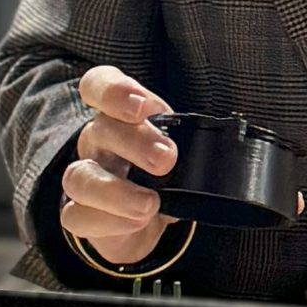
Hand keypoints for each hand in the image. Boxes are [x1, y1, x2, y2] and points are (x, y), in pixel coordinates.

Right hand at [59, 65, 177, 270]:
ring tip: (150, 203)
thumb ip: (195, 139)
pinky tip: (136, 221)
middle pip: (100, 129)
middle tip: (167, 158)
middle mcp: (98, 141)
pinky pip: (78, 216)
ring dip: (116, 190)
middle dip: (135, 142)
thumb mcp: (183, 148)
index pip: (99, 84)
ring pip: (80, 176)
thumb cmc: (164, 173)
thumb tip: (228, 142)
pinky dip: (109, 221)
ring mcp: (85, 178)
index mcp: (121, 115)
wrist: (148, 219)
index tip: (143, 107)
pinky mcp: (81, 215)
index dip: (113, 90)